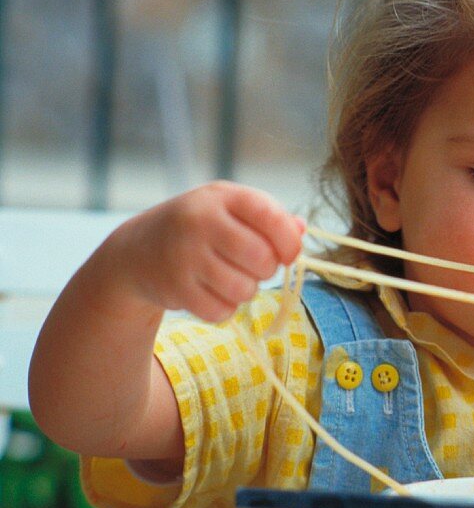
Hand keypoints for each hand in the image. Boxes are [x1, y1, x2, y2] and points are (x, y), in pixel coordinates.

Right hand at [106, 181, 303, 321]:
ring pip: (244, 289)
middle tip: (253, 266)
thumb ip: (269, 217)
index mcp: (222, 196)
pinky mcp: (174, 287)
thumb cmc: (200, 227)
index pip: (270, 217)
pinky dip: (224, 308)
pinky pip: (221, 311)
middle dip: (267, 270)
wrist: (138, 249)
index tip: (289, 254)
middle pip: (262, 259)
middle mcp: (199, 221)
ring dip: (246, 290)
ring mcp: (184, 254)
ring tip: (230, 278)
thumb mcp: (231, 209)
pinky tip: (211, 291)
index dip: (289, 241)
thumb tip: (302, 229)